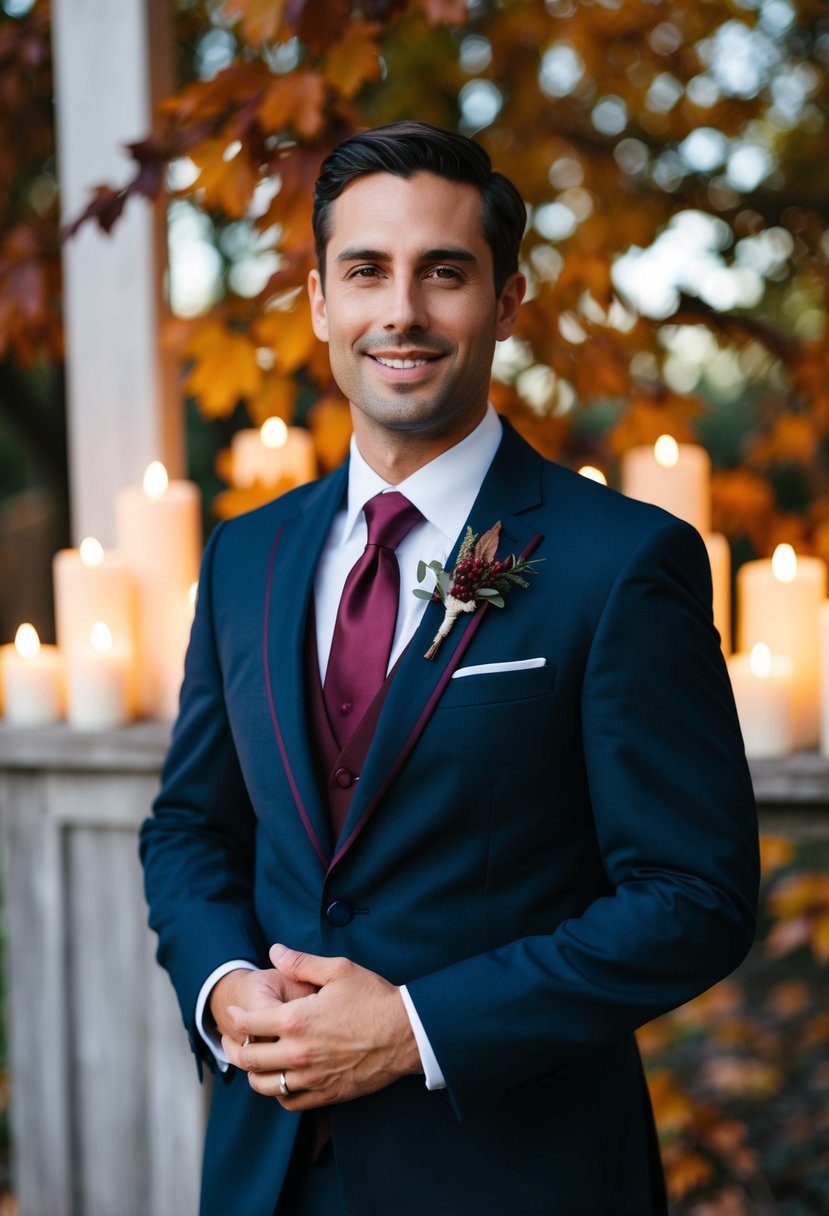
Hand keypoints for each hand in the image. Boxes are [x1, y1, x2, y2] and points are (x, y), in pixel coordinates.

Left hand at [221, 944, 421, 1108]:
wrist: (406, 1033)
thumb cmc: (374, 998)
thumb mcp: (338, 970)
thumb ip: (301, 962)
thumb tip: (274, 951)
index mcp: (296, 1020)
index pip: (249, 1022)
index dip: (236, 1017)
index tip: (234, 1013)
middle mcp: (298, 1053)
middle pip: (248, 1058)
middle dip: (233, 1047)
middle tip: (231, 1039)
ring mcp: (311, 1077)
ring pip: (264, 1085)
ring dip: (253, 1073)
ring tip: (254, 1060)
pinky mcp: (326, 1094)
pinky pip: (289, 1101)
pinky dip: (278, 1092)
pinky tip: (281, 1078)